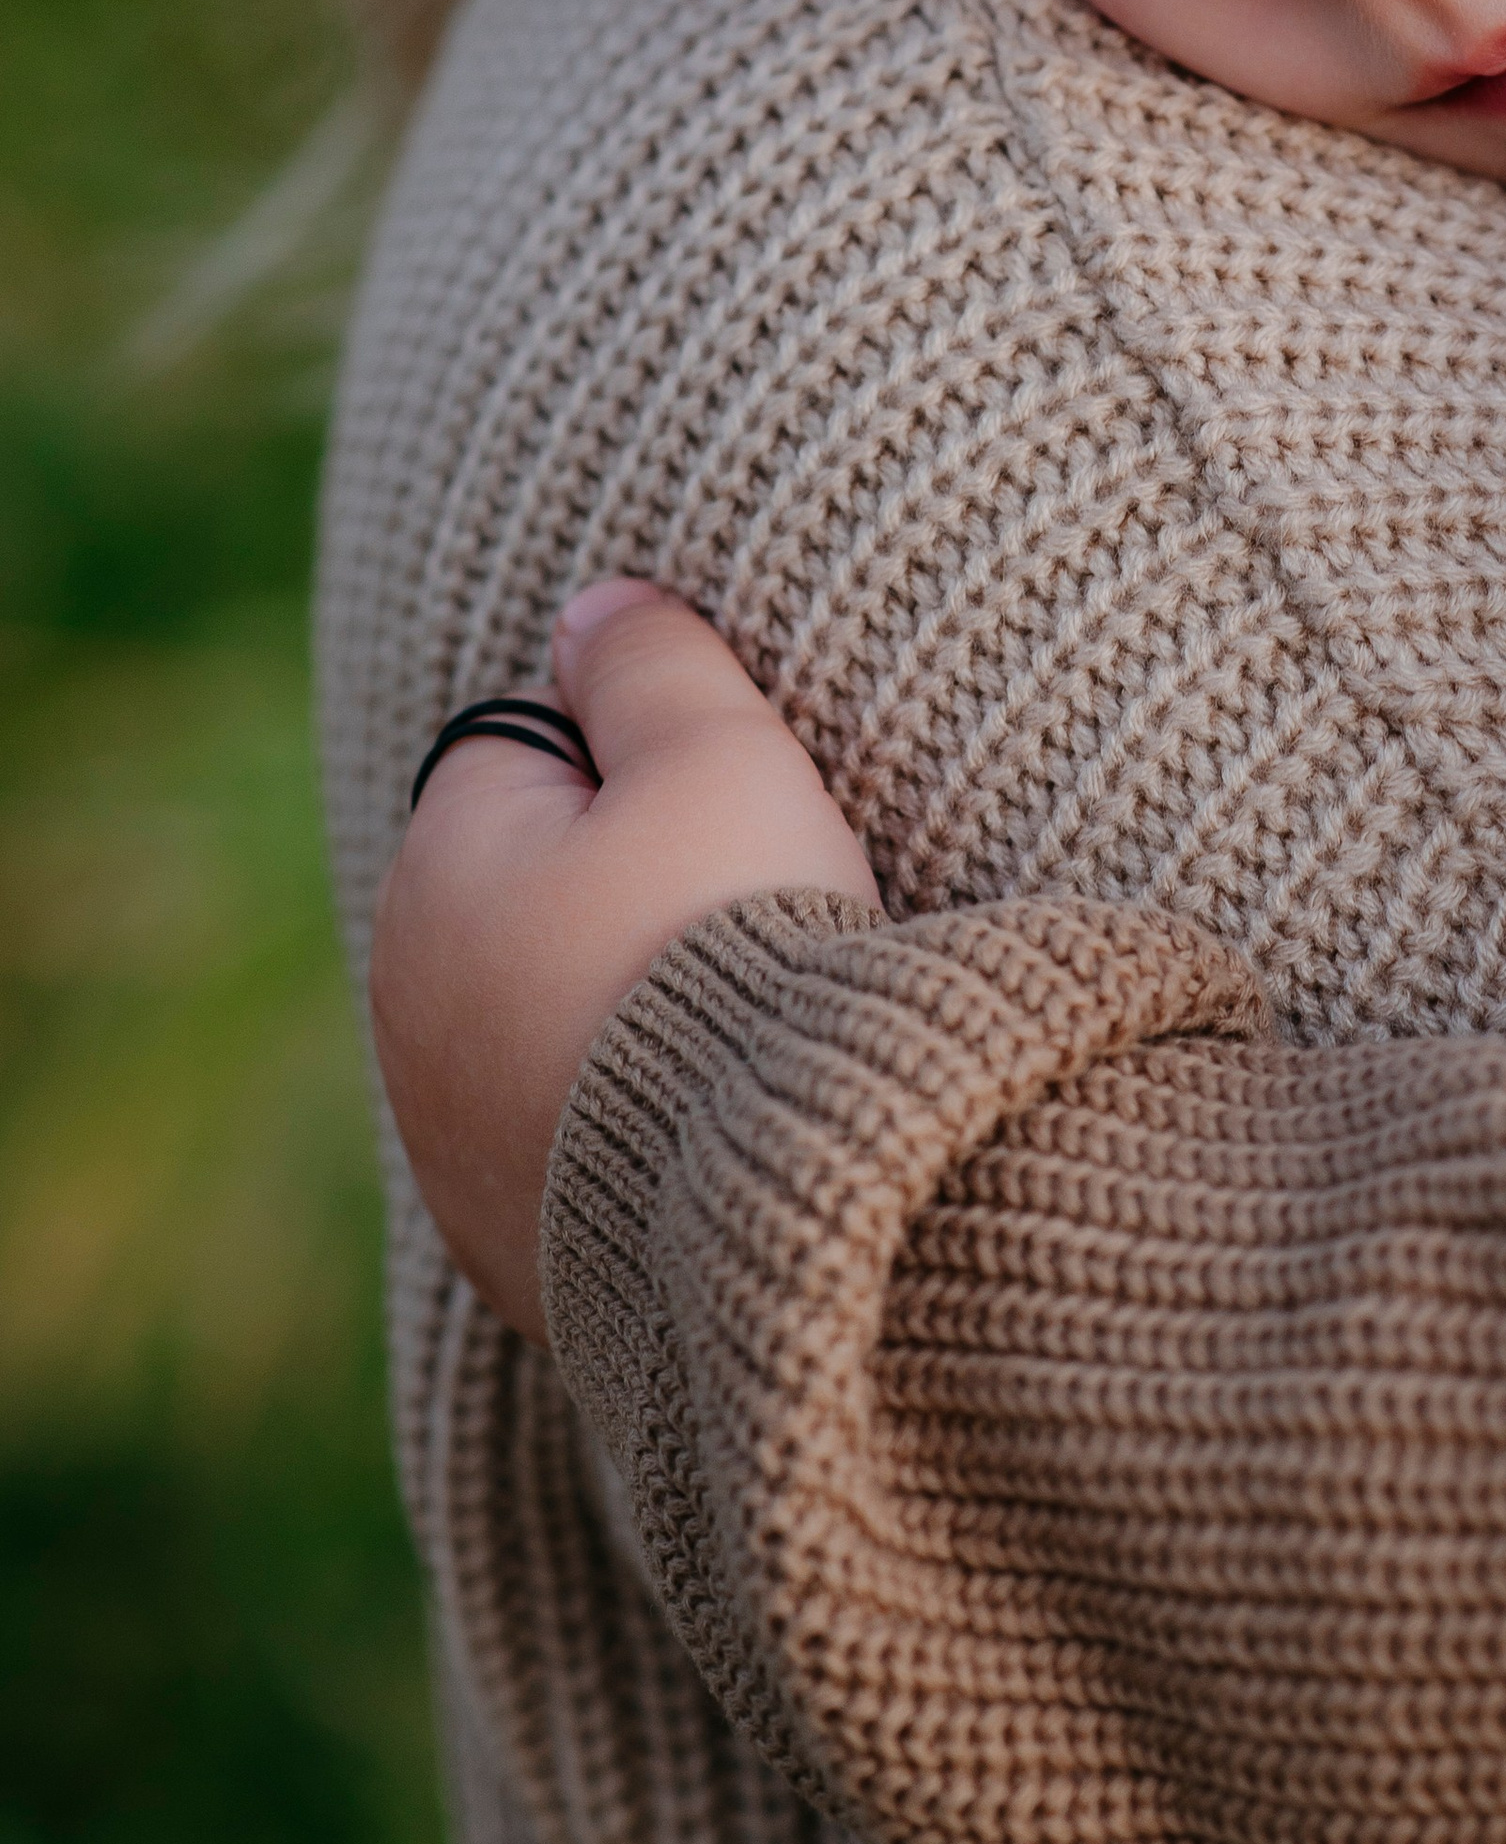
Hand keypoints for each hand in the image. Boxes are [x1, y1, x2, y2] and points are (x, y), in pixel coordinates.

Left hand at [372, 579, 877, 1339]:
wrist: (758, 1194)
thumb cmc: (736, 946)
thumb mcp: (717, 754)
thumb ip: (652, 658)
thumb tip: (592, 605)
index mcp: (443, 865)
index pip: (534, 748)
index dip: (644, 760)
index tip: (729, 810)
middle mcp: (409, 1002)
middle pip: (536, 887)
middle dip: (625, 887)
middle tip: (750, 912)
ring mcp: (446, 1136)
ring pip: (547, 1016)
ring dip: (622, 1006)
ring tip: (743, 1024)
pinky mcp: (503, 1238)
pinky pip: (569, 1139)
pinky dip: (628, 1120)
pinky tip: (714, 1123)